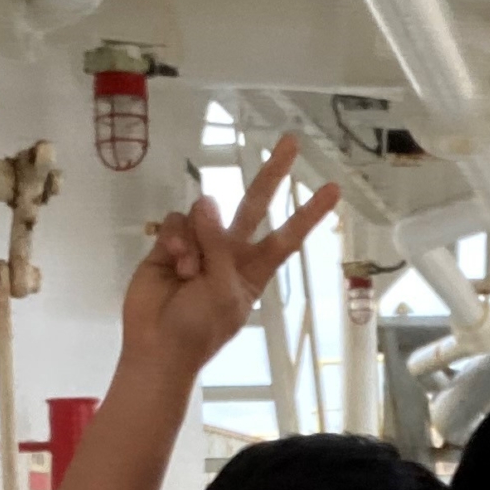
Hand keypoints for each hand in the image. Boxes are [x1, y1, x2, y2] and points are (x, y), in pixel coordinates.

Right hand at [120, 134, 337, 380]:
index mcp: (253, 270)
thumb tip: (206, 202)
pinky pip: (176, 221)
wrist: (156, 347)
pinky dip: (175, 238)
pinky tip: (173, 262)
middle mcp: (229, 252)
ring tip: (187, 271)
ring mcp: (199, 245)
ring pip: (204, 214)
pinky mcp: (169, 243)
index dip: (308, 213)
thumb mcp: (222, 292)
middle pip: (254, 204)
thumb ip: (219, 245)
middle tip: (291, 141)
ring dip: (195, 239)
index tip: (334, 190)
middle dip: (272, 174)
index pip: (287, 236)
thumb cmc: (199, 329)